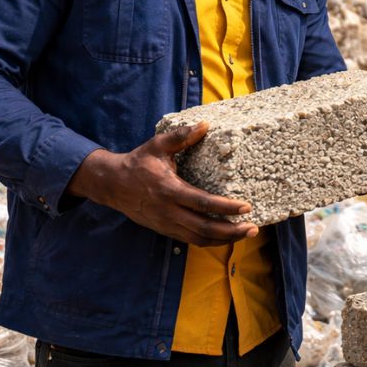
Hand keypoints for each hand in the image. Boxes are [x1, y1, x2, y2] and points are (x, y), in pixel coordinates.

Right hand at [70, 123, 258, 246]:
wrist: (112, 185)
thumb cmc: (138, 163)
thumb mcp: (157, 145)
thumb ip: (181, 136)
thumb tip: (205, 124)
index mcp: (169, 190)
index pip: (202, 203)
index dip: (225, 208)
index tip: (246, 207)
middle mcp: (169, 212)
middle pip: (204, 229)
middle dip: (231, 231)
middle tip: (253, 228)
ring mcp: (167, 224)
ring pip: (199, 239)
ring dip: (225, 239)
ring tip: (246, 233)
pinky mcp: (166, 230)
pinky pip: (191, 240)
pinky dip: (211, 241)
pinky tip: (226, 236)